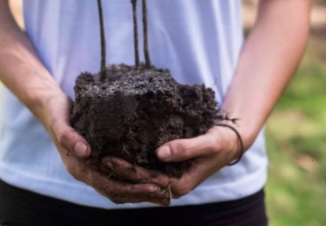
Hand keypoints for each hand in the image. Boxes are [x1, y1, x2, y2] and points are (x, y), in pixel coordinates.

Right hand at [36, 92, 169, 205]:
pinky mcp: (100, 159)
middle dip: (141, 194)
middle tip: (166, 194)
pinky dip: (135, 179)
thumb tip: (85, 152)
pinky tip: (152, 175)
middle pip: (116, 192)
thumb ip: (68, 136)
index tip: (153, 187)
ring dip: (140, 191)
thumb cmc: (56, 112)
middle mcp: (87, 171)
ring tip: (164, 191)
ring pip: (119, 187)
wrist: (51, 106)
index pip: (108, 186)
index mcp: (79, 168)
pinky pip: (119, 174)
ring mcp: (93, 167)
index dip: (131, 189)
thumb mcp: (60, 120)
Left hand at [102, 125, 240, 198]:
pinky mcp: (167, 168)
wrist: (230, 140)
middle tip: (95, 158)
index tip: (109, 159)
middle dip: (117, 172)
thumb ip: (185, 148)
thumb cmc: (221, 142)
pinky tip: (115, 150)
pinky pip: (145, 167)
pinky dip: (130, 160)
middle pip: (139, 182)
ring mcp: (169, 177)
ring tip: (98, 156)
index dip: (127, 171)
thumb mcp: (207, 144)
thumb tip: (160, 154)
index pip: (147, 181)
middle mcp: (172, 184)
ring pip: (140, 177)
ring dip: (121, 169)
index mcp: (181, 184)